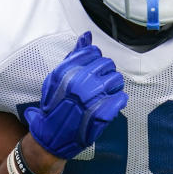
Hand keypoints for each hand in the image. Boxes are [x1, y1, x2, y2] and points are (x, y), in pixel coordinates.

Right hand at [24, 32, 127, 158]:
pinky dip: (118, 100)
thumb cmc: (53, 107)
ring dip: (113, 86)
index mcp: (67, 71)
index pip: (94, 52)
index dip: (95, 60)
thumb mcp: (56, 79)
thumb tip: (86, 36)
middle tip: (99, 83)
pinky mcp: (103, 114)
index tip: (92, 70)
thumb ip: (74, 56)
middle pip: (107, 64)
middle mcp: (80, 82)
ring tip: (105, 94)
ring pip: (116, 80)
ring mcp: (92, 98)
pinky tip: (109, 104)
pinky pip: (121, 98)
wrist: (51, 137)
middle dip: (105, 72)